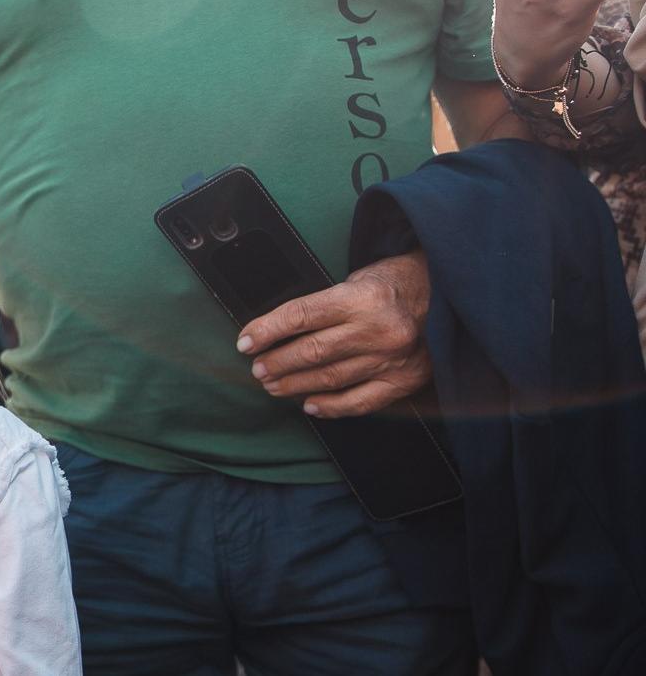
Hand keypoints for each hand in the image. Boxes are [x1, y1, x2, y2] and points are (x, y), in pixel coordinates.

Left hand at [236, 252, 432, 418]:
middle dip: (278, 362)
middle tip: (258, 368)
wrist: (443, 295)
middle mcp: (377, 329)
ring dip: (295, 385)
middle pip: (313, 351)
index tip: (246, 341)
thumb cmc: (389, 286)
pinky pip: (360, 401)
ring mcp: (392, 358)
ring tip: (274, 385)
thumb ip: (320, 306)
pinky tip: (309, 405)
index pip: (301, 315)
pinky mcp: (404, 380)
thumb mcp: (354, 281)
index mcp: (361, 298)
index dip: (267, 330)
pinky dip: (331, 407)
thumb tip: (273, 332)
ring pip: (331, 378)